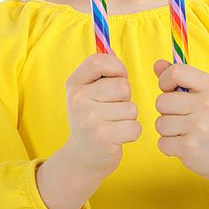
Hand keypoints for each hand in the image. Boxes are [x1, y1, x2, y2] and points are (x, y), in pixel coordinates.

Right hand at [63, 52, 140, 179]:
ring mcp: (89, 119)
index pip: (99, 60)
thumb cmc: (92, 118)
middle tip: (113, 109)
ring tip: (114, 123)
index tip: (116, 80)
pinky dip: (131, 132)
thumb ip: (101, 71)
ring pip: (131, 108)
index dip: (116, 68)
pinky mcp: (102, 138)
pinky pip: (134, 127)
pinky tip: (118, 136)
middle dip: (125, 98)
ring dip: (129, 117)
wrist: (82, 157)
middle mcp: (78, 99)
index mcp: (74, 83)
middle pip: (122, 86)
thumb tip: (112, 51)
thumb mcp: (88, 92)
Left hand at [152, 59, 208, 186]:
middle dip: (166, 112)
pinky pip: (162, 142)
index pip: (176, 72)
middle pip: (161, 101)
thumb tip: (157, 64)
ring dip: (168, 131)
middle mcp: (208, 104)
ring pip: (160, 123)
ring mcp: (200, 126)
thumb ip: (179, 78)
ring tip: (185, 133)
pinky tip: (185, 146)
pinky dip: (169, 147)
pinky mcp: (191, 147)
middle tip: (183, 119)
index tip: (170, 91)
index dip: (165, 81)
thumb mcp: (203, 94)